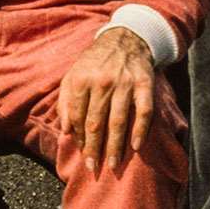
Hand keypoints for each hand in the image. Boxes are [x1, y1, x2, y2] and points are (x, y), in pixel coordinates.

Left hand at [58, 27, 156, 174]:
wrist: (124, 40)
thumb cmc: (94, 63)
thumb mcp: (73, 75)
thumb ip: (65, 102)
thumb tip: (65, 131)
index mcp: (81, 80)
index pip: (77, 116)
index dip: (80, 138)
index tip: (83, 155)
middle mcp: (102, 83)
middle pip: (96, 122)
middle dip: (94, 148)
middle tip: (93, 168)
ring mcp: (124, 84)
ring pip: (118, 120)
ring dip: (115, 146)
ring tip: (112, 165)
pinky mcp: (144, 85)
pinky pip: (143, 111)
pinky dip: (140, 130)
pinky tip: (136, 146)